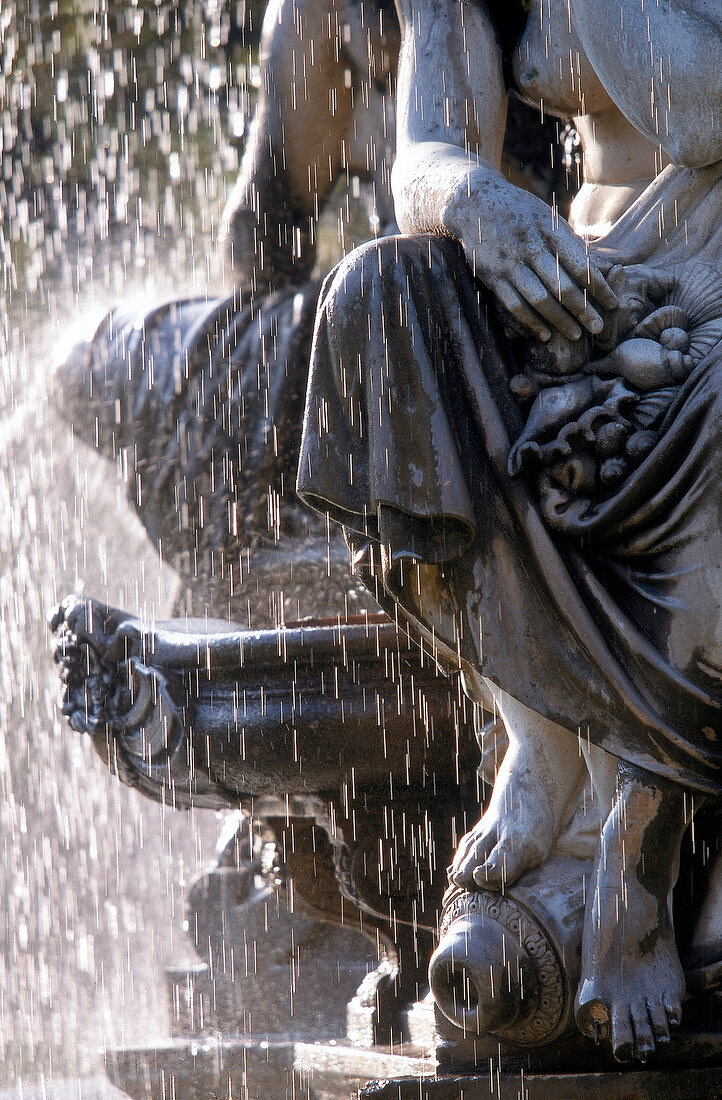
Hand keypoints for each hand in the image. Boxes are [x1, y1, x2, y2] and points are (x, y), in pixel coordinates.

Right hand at [444, 169, 617, 341]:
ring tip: (576, 335)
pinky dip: (531, 322)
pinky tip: (545, 334)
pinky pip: (514, 305)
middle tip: (598, 327)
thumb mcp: (547, 217)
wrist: (473, 203)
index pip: (581, 264)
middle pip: (563, 285)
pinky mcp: (492, 276)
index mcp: (550, 231)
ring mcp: (510, 263)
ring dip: (560, 320)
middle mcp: (531, 247)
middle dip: (583, 309)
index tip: (612, 303)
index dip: (599, 287)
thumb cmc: (519, 212)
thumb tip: (601, 267)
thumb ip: (569, 243)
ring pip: (540, 299)